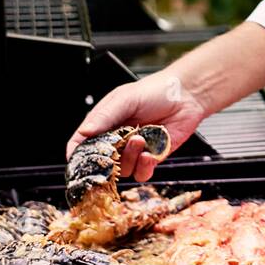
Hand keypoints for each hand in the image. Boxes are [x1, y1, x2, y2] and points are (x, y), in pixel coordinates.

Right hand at [65, 70, 209, 182]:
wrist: (187, 95)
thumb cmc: (156, 91)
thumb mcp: (125, 99)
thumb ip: (104, 116)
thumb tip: (84, 132)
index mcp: (105, 123)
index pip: (82, 143)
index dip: (77, 155)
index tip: (78, 162)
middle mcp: (117, 139)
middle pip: (101, 162)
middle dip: (107, 161)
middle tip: (116, 149)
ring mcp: (134, 150)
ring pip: (122, 170)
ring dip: (129, 158)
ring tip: (140, 139)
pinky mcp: (152, 158)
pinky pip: (141, 174)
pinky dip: (144, 167)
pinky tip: (149, 154)